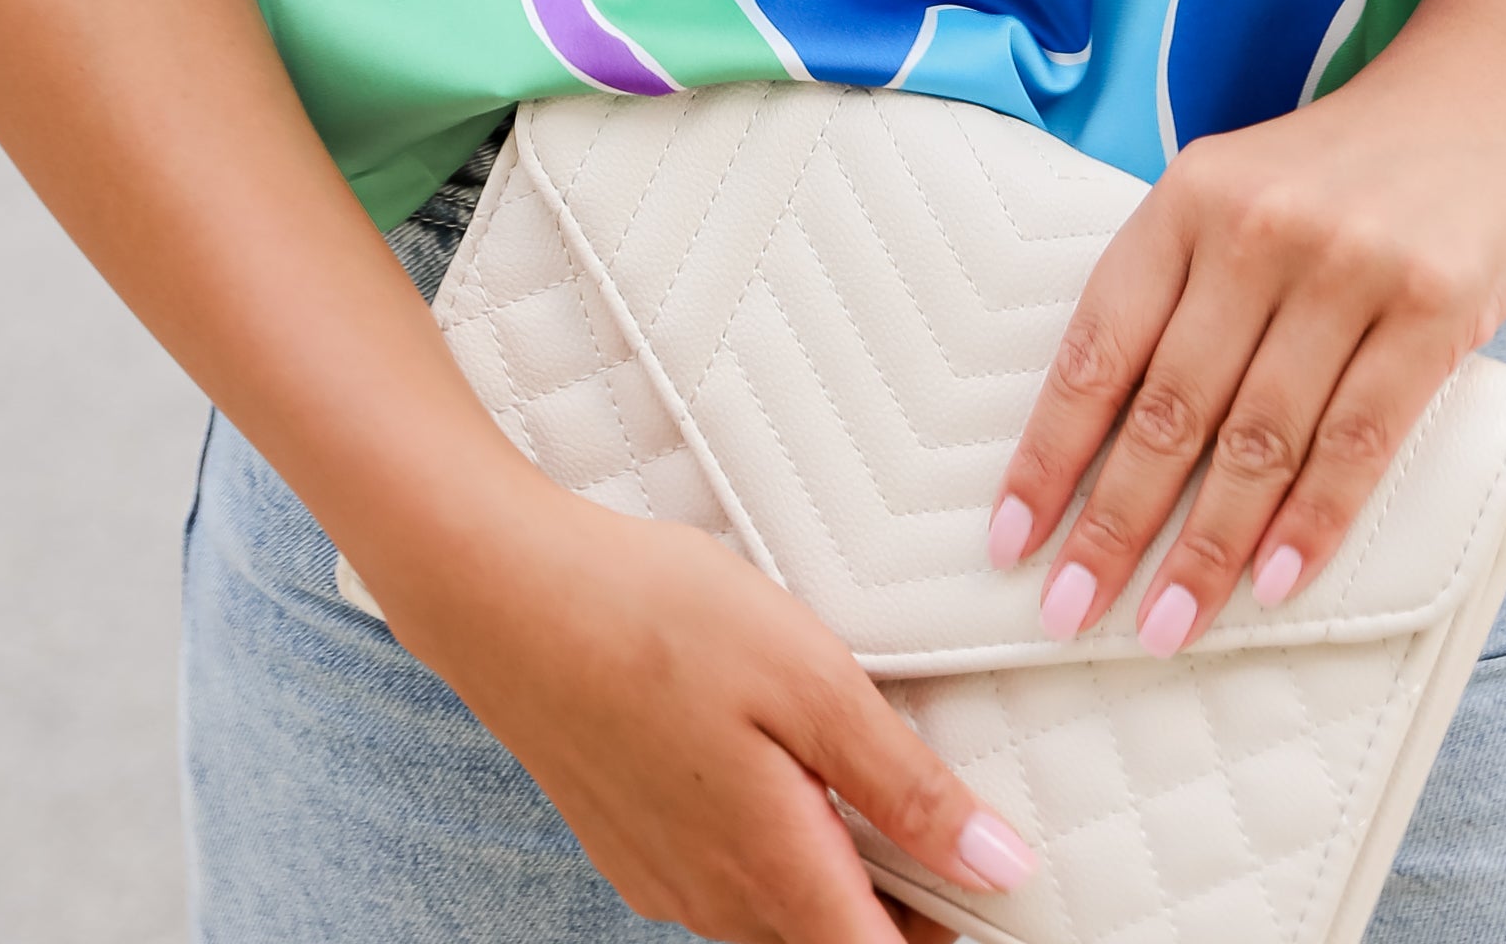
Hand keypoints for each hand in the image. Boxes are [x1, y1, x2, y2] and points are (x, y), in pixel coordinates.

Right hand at [388, 488, 1042, 940]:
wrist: (504, 596)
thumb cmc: (657, 618)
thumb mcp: (808, 679)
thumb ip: (904, 784)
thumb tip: (1000, 865)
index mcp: (772, 865)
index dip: (946, 939)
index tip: (997, 904)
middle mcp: (714, 898)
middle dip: (902, 921)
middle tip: (961, 857)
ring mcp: (663, 878)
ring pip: (772, 923)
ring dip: (837, 891)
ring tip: (887, 817)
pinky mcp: (629, 845)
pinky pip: (721, 889)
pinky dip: (774, 864)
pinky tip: (785, 790)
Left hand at [984, 47, 1505, 657]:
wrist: (1493, 89)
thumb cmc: (1349, 168)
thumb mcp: (1243, 192)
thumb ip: (1183, 291)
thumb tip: (1107, 448)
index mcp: (1188, 195)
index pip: (1099, 347)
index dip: (1049, 453)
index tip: (1010, 542)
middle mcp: (1258, 227)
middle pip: (1170, 408)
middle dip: (1113, 525)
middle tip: (1070, 613)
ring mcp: (1350, 266)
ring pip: (1258, 438)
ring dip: (1208, 549)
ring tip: (1165, 626)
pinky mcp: (1434, 307)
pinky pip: (1361, 439)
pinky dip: (1312, 522)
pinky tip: (1274, 582)